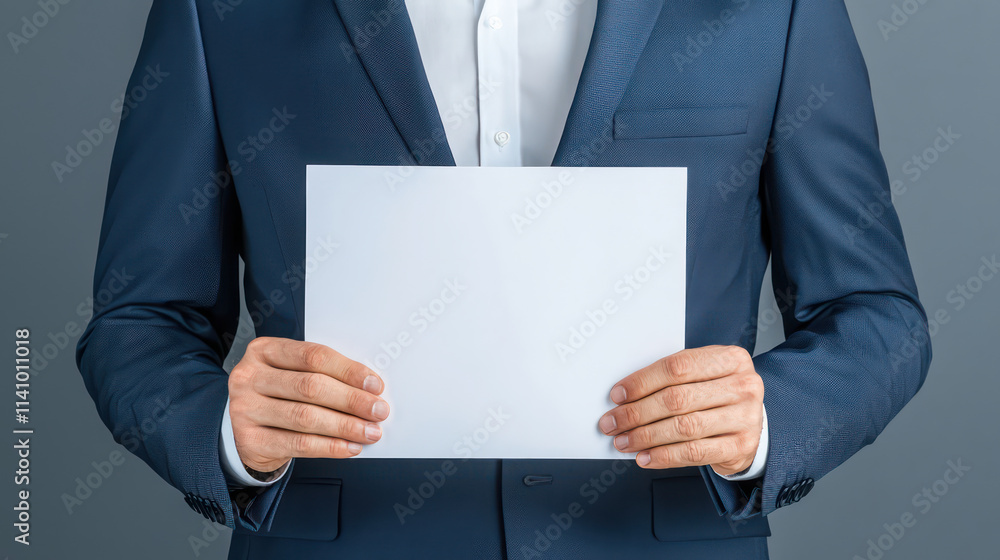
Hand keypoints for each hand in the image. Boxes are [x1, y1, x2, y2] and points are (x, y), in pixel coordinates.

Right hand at [228, 337, 388, 472]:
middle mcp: (249, 377)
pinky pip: (298, 444)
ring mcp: (245, 409)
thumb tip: (368, 388)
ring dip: (345, 426)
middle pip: (311, 386)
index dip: (348, 370)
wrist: (245, 430)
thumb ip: (322, 374)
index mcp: (264, 351)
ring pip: (306, 417)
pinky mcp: (250, 440)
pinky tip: (349, 447)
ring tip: (369, 431)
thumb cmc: (278, 396)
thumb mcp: (292, 373)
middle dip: (352, 400)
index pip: (313, 356)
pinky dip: (330, 447)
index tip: (374, 385)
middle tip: (377, 411)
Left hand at [599, 345, 763, 474]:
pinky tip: (645, 457)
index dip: (642, 382)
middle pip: (677, 399)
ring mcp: (745, 417)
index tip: (617, 395)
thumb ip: (672, 378)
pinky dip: (664, 456)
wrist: (750, 422)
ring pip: (683, 427)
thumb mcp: (703, 374)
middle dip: (637, 413)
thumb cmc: (717, 394)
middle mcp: (743, 385)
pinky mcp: (741, 446)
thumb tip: (625, 396)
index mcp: (730, 358)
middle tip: (612, 422)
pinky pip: (694, 453)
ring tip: (623, 441)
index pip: (678, 367)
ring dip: (646, 436)